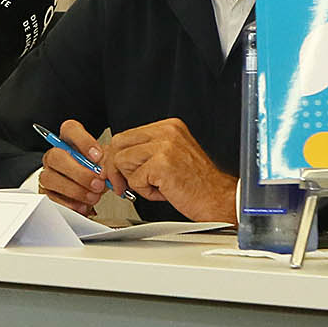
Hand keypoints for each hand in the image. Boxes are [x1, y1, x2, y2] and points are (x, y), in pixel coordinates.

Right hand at [36, 119, 115, 214]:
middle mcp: (55, 155)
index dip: (83, 141)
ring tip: (93, 196)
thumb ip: (106, 162)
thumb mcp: (105, 163)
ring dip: (75, 189)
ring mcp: (48, 173)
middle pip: (56, 156)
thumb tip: (105, 170)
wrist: (92, 191)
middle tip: (98, 183)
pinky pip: (51, 197)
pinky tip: (83, 205)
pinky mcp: (46, 193)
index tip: (97, 156)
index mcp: (69, 141)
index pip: (70, 129)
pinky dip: (69, 203)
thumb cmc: (97, 173)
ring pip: (51, 178)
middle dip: (79, 172)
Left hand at [105, 118, 238, 221]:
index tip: (114, 172)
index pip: (126, 135)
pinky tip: (163, 191)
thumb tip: (110, 157)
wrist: (217, 199)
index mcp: (168, 126)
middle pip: (119, 143)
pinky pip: (134, 179)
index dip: (115, 157)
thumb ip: (142, 153)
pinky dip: (144, 191)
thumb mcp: (167, 159)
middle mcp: (167, 131)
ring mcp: (165, 146)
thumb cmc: (195, 184)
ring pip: (122, 161)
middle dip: (114, 168)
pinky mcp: (162, 163)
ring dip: (133, 180)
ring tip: (155, 186)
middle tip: (121, 185)